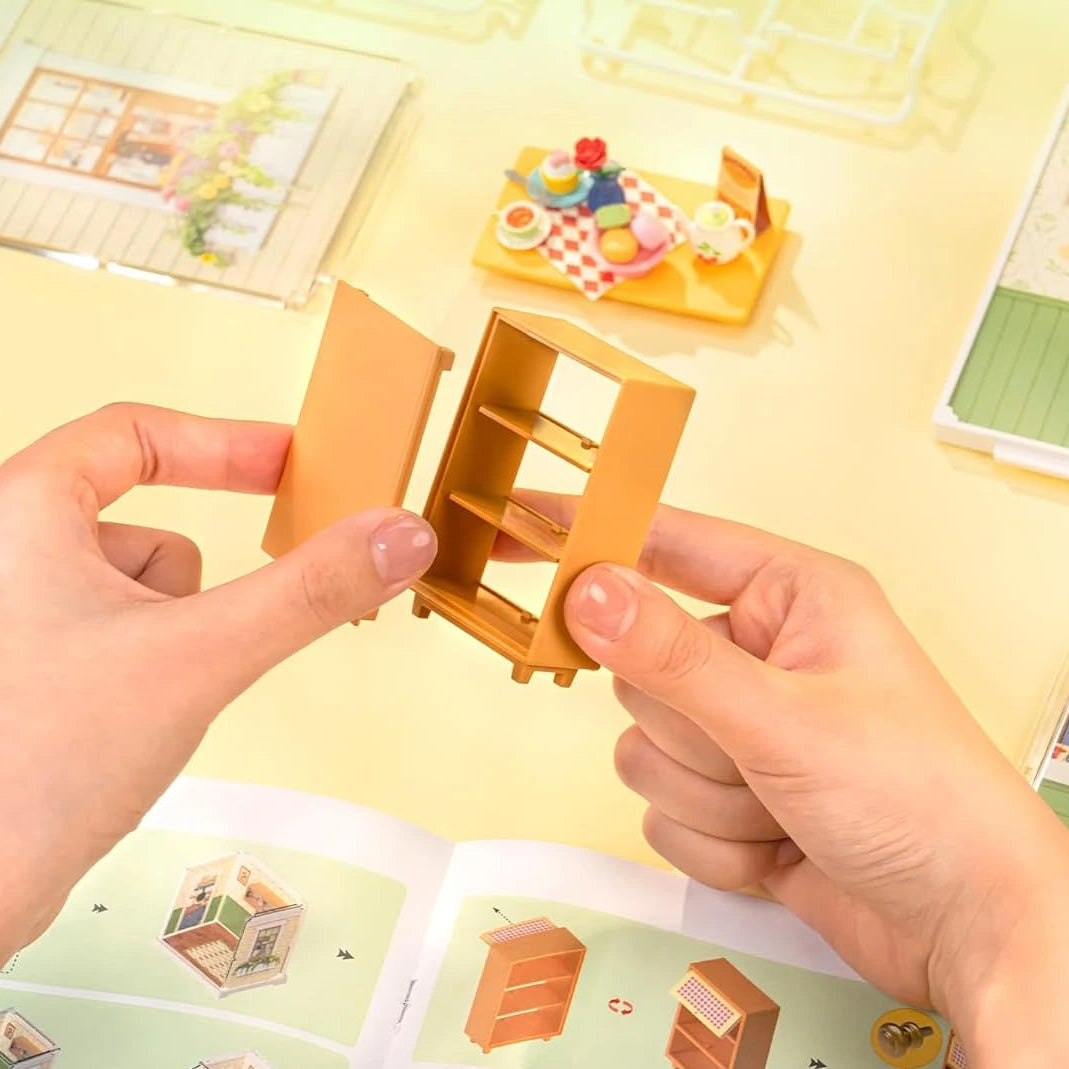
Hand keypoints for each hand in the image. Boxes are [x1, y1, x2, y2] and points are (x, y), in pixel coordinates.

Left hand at [0, 404, 435, 961]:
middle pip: (147, 525)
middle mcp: (7, 555)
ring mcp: (16, 616)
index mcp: (19, 514)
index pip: (132, 434)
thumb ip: (309, 591)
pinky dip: (152, 666)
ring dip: (175, 635)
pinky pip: (123, 635)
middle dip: (194, 590)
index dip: (222, 442)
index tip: (287, 464)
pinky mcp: (30, 671)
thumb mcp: (199, 655)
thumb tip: (396, 537)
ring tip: (148, 699)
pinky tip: (130, 723)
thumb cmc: (33, 765)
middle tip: (222, 624)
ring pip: (138, 591)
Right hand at [498, 494, 1068, 1065]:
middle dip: (692, 731)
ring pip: (643, 747)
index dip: (591, 534)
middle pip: (638, 667)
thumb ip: (675, 656)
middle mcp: (760, 655)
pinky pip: (661, 812)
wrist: (968, 926)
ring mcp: (742, 729)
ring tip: (783, 805)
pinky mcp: (730, 797)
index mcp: (790, 597)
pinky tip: (779, 845)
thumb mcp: (787, 718)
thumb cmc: (922, 799)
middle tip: (757, 749)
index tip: (517, 528)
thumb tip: (587, 592)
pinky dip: (715, 841)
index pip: (666, 543)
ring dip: (708, 795)